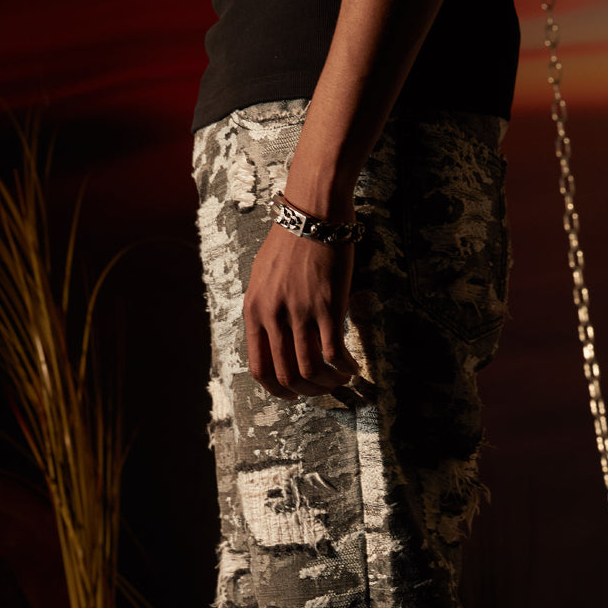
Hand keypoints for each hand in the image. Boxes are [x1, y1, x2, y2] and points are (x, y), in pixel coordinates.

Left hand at [243, 223, 361, 401]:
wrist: (313, 213)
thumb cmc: (290, 241)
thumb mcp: (263, 278)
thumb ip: (265, 310)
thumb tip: (274, 338)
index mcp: (254, 311)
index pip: (260, 368)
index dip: (277, 390)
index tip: (293, 394)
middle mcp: (273, 316)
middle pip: (287, 376)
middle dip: (308, 391)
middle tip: (322, 389)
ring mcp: (300, 312)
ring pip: (311, 370)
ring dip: (328, 383)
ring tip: (341, 380)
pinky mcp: (328, 307)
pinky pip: (334, 353)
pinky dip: (344, 368)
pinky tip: (353, 368)